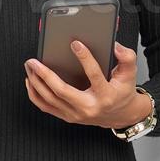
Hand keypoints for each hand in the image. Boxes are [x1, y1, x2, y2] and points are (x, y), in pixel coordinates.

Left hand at [23, 41, 149, 128]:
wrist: (120, 115)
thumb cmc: (122, 92)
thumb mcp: (129, 74)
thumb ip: (126, 58)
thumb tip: (115, 46)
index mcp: (105, 95)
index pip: (94, 75)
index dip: (85, 58)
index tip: (75, 44)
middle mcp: (89, 107)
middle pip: (62, 91)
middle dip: (45, 74)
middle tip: (34, 61)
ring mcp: (76, 114)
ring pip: (50, 99)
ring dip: (36, 82)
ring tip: (29, 67)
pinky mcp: (67, 117)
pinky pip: (45, 107)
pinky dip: (34, 94)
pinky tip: (30, 81)